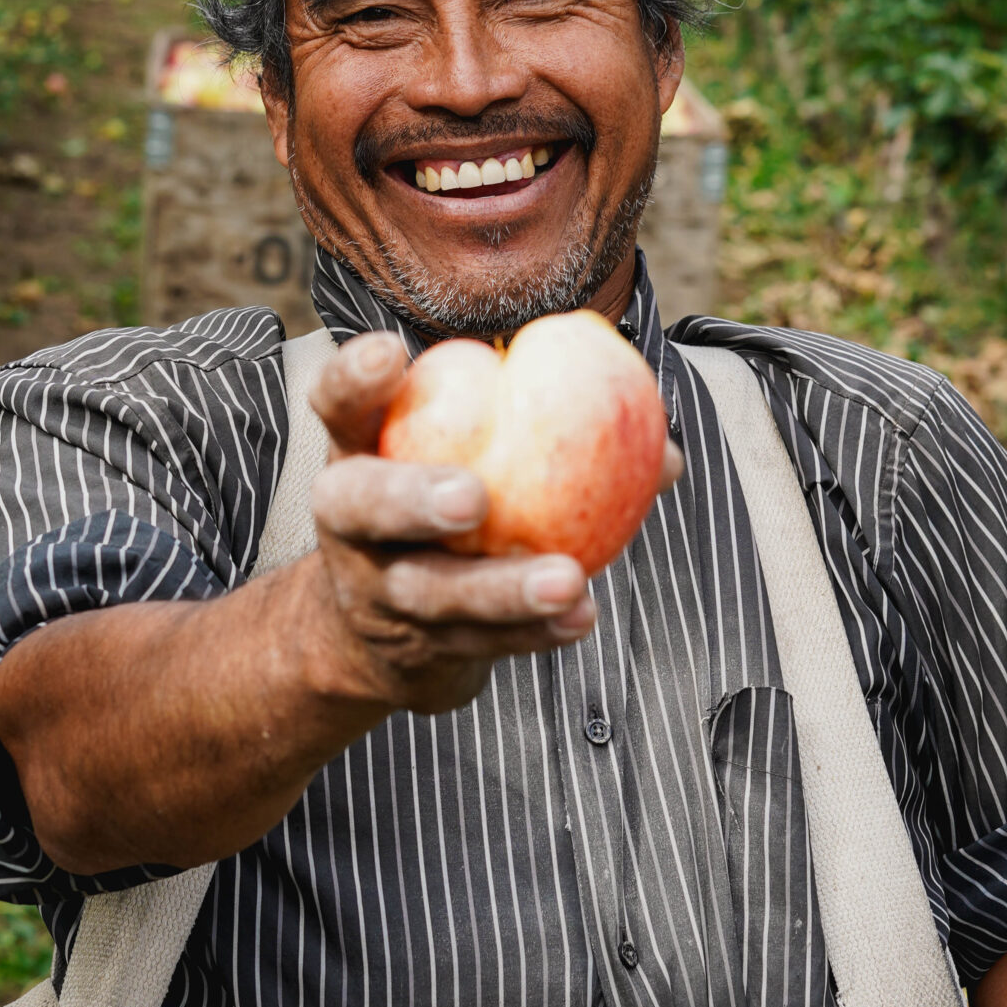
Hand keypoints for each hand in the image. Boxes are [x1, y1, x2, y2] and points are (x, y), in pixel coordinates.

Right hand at [299, 331, 682, 719]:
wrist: (387, 634)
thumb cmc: (448, 515)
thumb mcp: (466, 460)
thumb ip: (547, 435)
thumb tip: (668, 449)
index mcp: (359, 455)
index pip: (338, 407)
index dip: (352, 382)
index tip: (387, 354)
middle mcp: (352, 524)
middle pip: (362, 507)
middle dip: (412, 499)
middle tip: (472, 499)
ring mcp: (378, 594)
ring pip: (433, 593)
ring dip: (502, 589)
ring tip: (566, 580)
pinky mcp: (415, 653)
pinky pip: (479, 643)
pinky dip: (533, 633)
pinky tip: (580, 618)